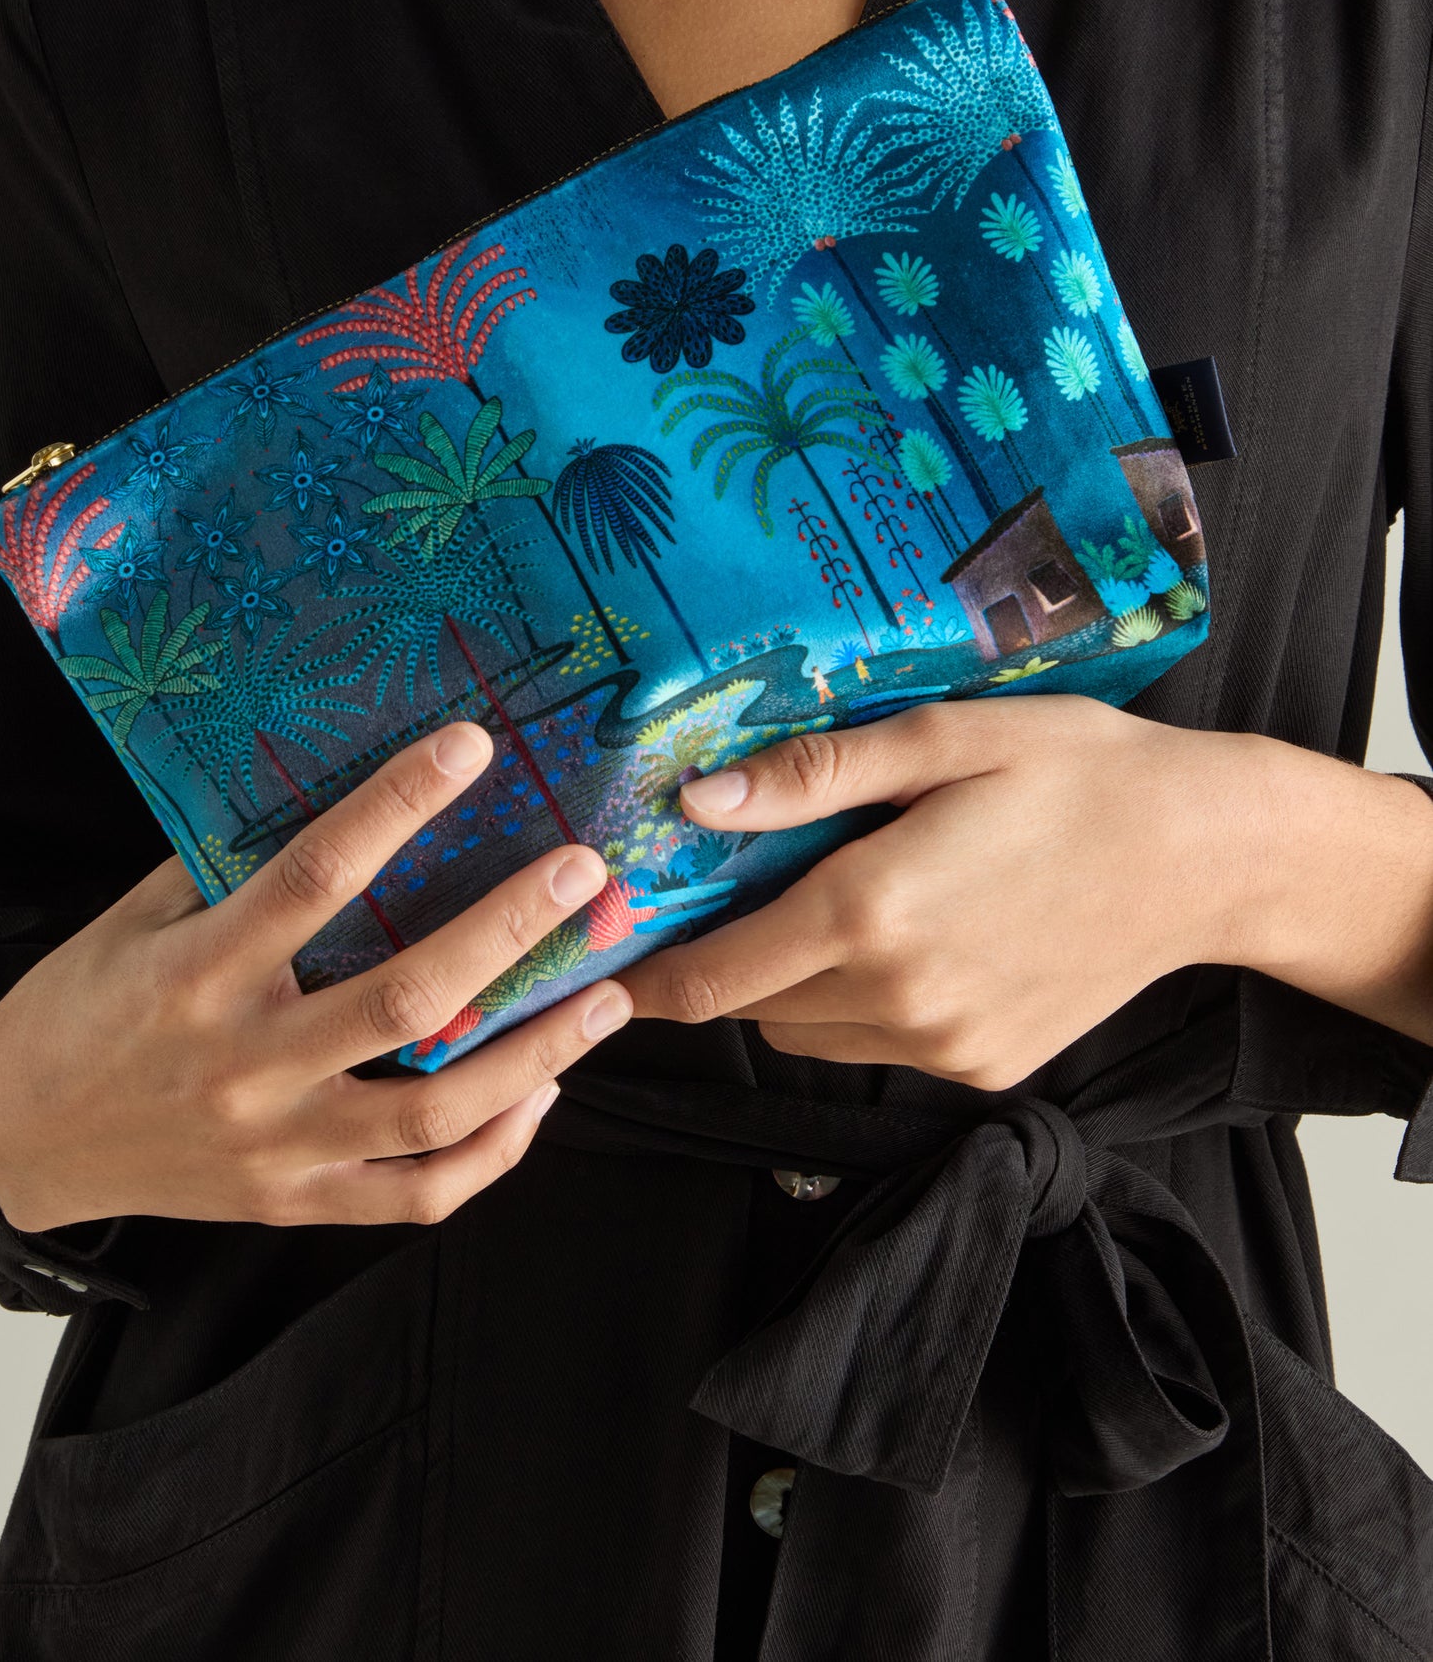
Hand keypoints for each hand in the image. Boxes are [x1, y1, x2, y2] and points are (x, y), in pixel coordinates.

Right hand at [0, 724, 630, 1232]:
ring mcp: (278, 1145)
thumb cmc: (89, 1006)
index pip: (314, 877)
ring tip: (610, 996)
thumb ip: (236, 866)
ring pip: (434, 1109)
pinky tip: (541, 1096)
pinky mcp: (296, 1204)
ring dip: (537, 1052)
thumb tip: (349, 787)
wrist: (19, 1138)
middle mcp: (246, 1063)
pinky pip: (416, 1192)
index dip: (396, 806)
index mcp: (200, 972)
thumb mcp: (143, 918)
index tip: (470, 746)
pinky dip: (492, 1149)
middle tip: (583, 874)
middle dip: (508, 932)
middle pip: (405, 999)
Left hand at [623, 696, 1432, 1088]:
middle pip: (753, 1007)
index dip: (646, 977)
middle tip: (725, 896)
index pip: (715, 976)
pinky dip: (862, 1006)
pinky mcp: (986, 1069)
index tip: (601, 963)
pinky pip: (880, 1048)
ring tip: (829, 903)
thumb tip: (696, 801)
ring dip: (792, 985)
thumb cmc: (1076, 772)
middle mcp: (899, 997)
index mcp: (872, 911)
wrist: (1207, 855)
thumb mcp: (943, 739)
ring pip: (812, 1034)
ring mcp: (946, 1046)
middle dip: (723, 962)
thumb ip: (813, 776)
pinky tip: (908, 935)